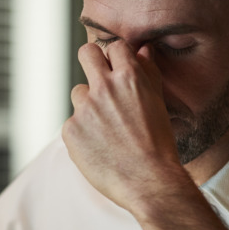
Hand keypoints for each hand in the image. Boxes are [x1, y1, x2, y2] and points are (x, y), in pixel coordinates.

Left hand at [63, 40, 180, 212]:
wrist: (149, 182)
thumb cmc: (158, 144)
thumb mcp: (158, 103)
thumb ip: (148, 72)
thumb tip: (142, 49)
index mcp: (129, 77)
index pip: (114, 47)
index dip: (116, 59)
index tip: (117, 70)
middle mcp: (104, 87)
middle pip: (86, 53)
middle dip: (92, 61)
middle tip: (100, 82)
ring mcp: (84, 108)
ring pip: (79, 93)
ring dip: (88, 105)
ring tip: (107, 130)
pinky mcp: (70, 130)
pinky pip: (73, 123)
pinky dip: (83, 133)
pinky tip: (99, 147)